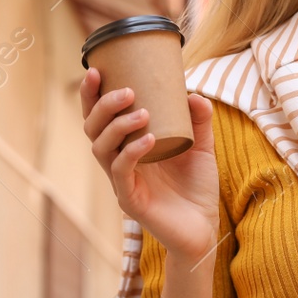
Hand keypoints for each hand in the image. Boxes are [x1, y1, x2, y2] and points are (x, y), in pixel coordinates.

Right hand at [80, 68, 219, 259]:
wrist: (205, 228)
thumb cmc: (196, 188)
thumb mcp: (202, 147)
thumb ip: (199, 120)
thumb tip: (193, 93)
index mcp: (127, 146)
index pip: (100, 117)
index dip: (92, 95)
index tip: (96, 69)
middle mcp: (118, 162)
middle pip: (92, 129)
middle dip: (102, 105)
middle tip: (126, 91)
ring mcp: (122, 182)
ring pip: (101, 148)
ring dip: (117, 126)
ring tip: (142, 112)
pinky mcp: (131, 201)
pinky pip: (121, 173)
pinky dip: (131, 152)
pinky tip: (149, 139)